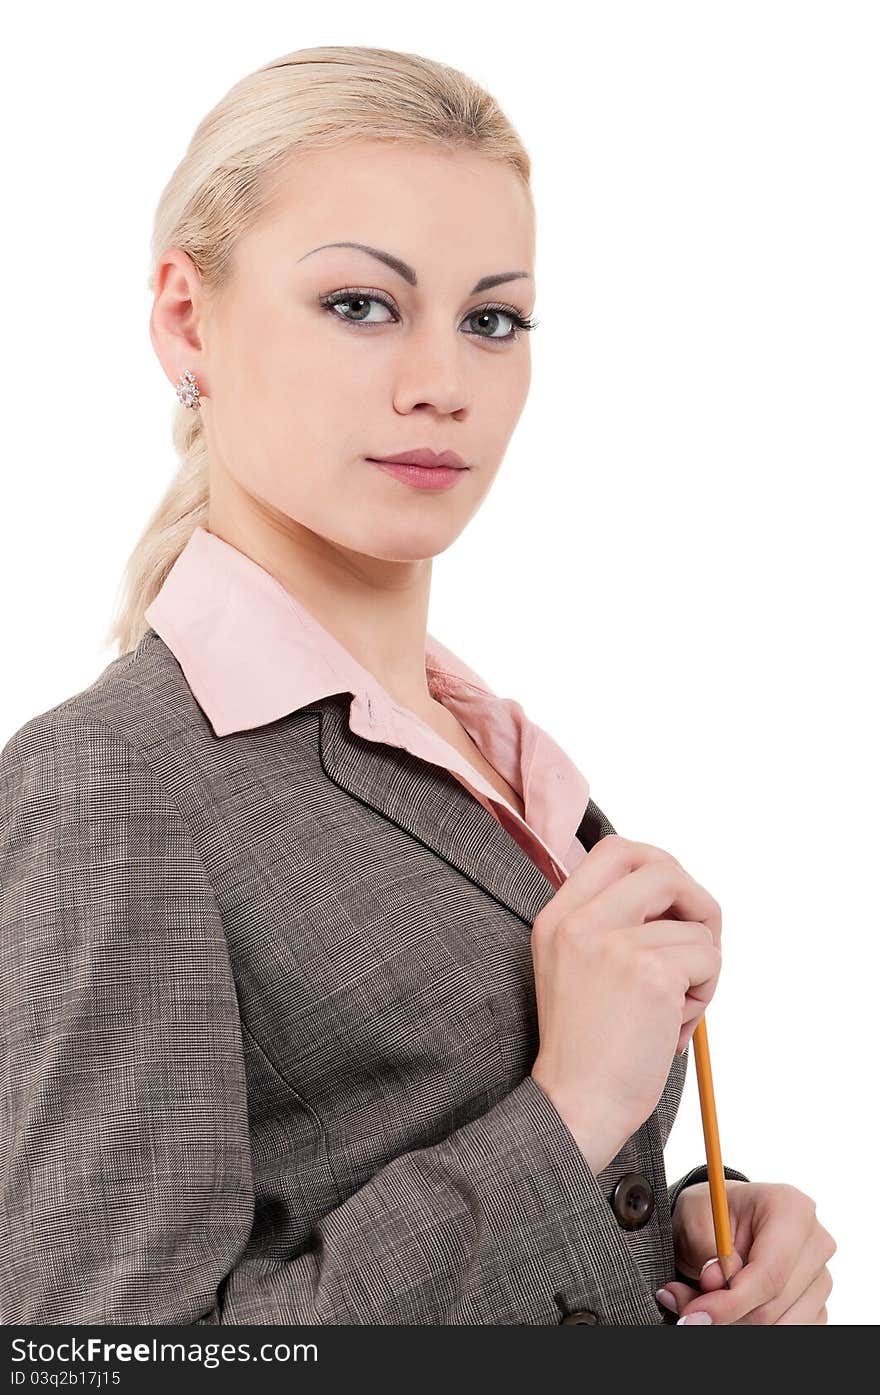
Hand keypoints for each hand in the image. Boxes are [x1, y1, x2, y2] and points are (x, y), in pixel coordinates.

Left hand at [657, 1181, 836, 1323]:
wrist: (725, 1219)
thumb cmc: (713, 1211)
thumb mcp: (695, 1216)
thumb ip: (705, 1246)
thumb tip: (714, 1280)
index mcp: (792, 1209)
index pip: (770, 1272)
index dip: (731, 1300)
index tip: (696, 1315)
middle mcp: (815, 1243)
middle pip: (773, 1304)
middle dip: (725, 1312)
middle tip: (687, 1307)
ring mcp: (821, 1277)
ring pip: (779, 1325)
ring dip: (735, 1322)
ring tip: (703, 1301)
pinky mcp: (817, 1304)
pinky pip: (786, 1332)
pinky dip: (749, 1326)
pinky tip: (728, 1307)